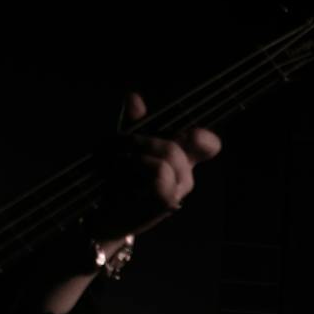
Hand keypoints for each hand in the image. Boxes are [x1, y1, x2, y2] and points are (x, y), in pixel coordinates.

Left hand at [89, 92, 221, 244]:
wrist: (105, 216)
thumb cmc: (117, 182)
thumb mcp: (124, 145)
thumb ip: (133, 122)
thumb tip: (134, 97)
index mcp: (181, 161)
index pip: (208, 144)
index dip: (204, 135)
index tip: (189, 131)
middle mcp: (185, 175)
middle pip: (185, 137)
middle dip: (143, 134)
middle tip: (116, 145)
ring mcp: (179, 189)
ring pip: (170, 152)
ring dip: (135, 148)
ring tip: (114, 160)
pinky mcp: (168, 201)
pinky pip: (160, 169)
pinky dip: (137, 164)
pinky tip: (121, 174)